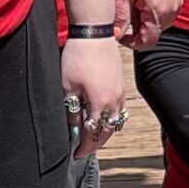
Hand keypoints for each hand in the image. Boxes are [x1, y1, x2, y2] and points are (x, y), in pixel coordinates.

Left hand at [61, 37, 126, 159]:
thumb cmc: (78, 56)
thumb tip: (74, 126)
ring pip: (116, 121)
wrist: (93, 33)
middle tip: (84, 149)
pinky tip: (102, 116)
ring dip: (105, 131)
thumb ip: (72, 109)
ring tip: (93, 136)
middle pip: (107, 131)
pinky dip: (111, 118)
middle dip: (95, 143)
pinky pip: (119, 109)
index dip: (84, 147)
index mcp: (100, 103)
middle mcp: (114, 100)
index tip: (76, 154)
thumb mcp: (68, 85)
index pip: (93, 134)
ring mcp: (120, 92)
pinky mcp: (121, 83)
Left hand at [115, 0, 181, 47]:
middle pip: (154, 32)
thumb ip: (120, 15)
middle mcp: (171, 10)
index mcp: (157, 12)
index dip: (132, 43)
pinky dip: (155, 10)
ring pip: (161, 22)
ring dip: (147, 19)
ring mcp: (177, 2)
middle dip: (138, 28)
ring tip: (135, 2)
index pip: (147, 41)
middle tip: (125, 13)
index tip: (121, 35)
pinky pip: (167, 11)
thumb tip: (115, 34)